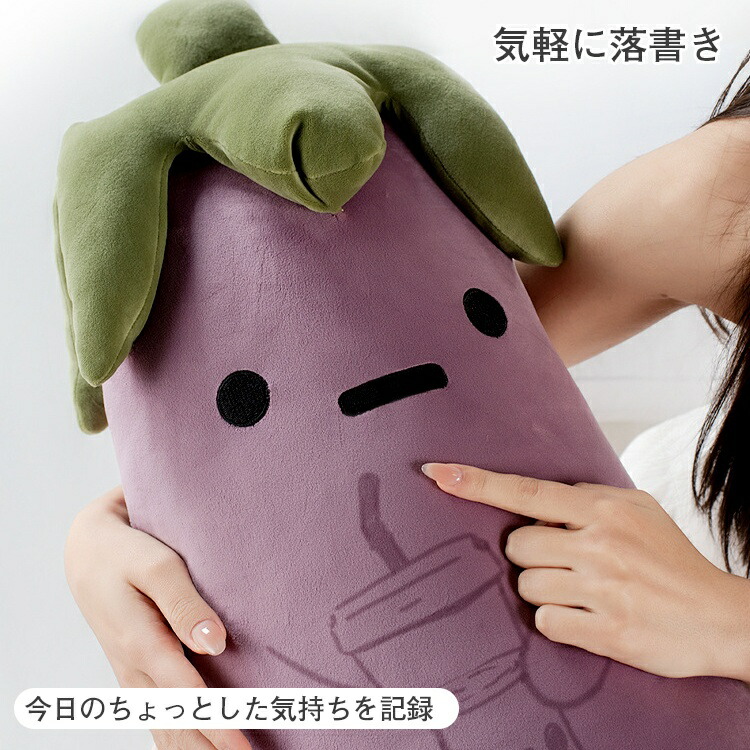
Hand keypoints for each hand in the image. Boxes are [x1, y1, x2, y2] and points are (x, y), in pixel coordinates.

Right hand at [64, 486, 251, 749]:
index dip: (218, 724)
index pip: (187, 697)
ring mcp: (133, 674)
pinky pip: (157, 716)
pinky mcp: (135, 671)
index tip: (245, 744)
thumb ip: (185, 604)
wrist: (89, 551)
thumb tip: (215, 643)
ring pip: (164, 726)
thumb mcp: (157, 566)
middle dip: (211, 745)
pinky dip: (177, 736)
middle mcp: (135, 669)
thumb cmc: (127, 553)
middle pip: (176, 723)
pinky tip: (196, 743)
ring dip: (195, 745)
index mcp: (142, 644)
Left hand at [421, 463, 749, 680]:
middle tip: (568, 562)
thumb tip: (536, 500)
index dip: (477, 482)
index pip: (526, 491)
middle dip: (532, 554)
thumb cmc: (671, 561)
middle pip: (517, 545)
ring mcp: (602, 590)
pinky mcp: (606, 632)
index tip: (438, 472)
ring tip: (584, 590)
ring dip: (545, 589)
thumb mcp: (637, 510)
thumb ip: (586, 499)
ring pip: (527, 585)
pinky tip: (587, 616)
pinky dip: (558, 621)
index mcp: (604, 509)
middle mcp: (599, 545)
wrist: (720, 618)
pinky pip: (545, 622)